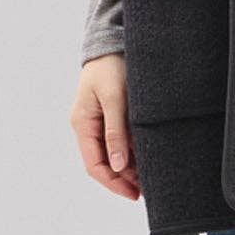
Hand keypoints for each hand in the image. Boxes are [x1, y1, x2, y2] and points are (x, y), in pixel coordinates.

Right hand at [70, 54, 140, 201]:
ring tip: (151, 179)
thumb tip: (118, 165)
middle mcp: (89, 126)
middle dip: (124, 179)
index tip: (133, 194)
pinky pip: (121, 140)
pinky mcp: (113, 114)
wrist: (113, 40)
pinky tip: (148, 158)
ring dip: (130, 167)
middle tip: (147, 191)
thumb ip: (115, 131)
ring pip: (114, 153)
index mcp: (83, 124)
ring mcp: (100, 121)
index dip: (113, 183)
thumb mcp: (114, 98)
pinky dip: (133, 151)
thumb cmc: (111, 66)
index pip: (94, 165)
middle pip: (104, 162)